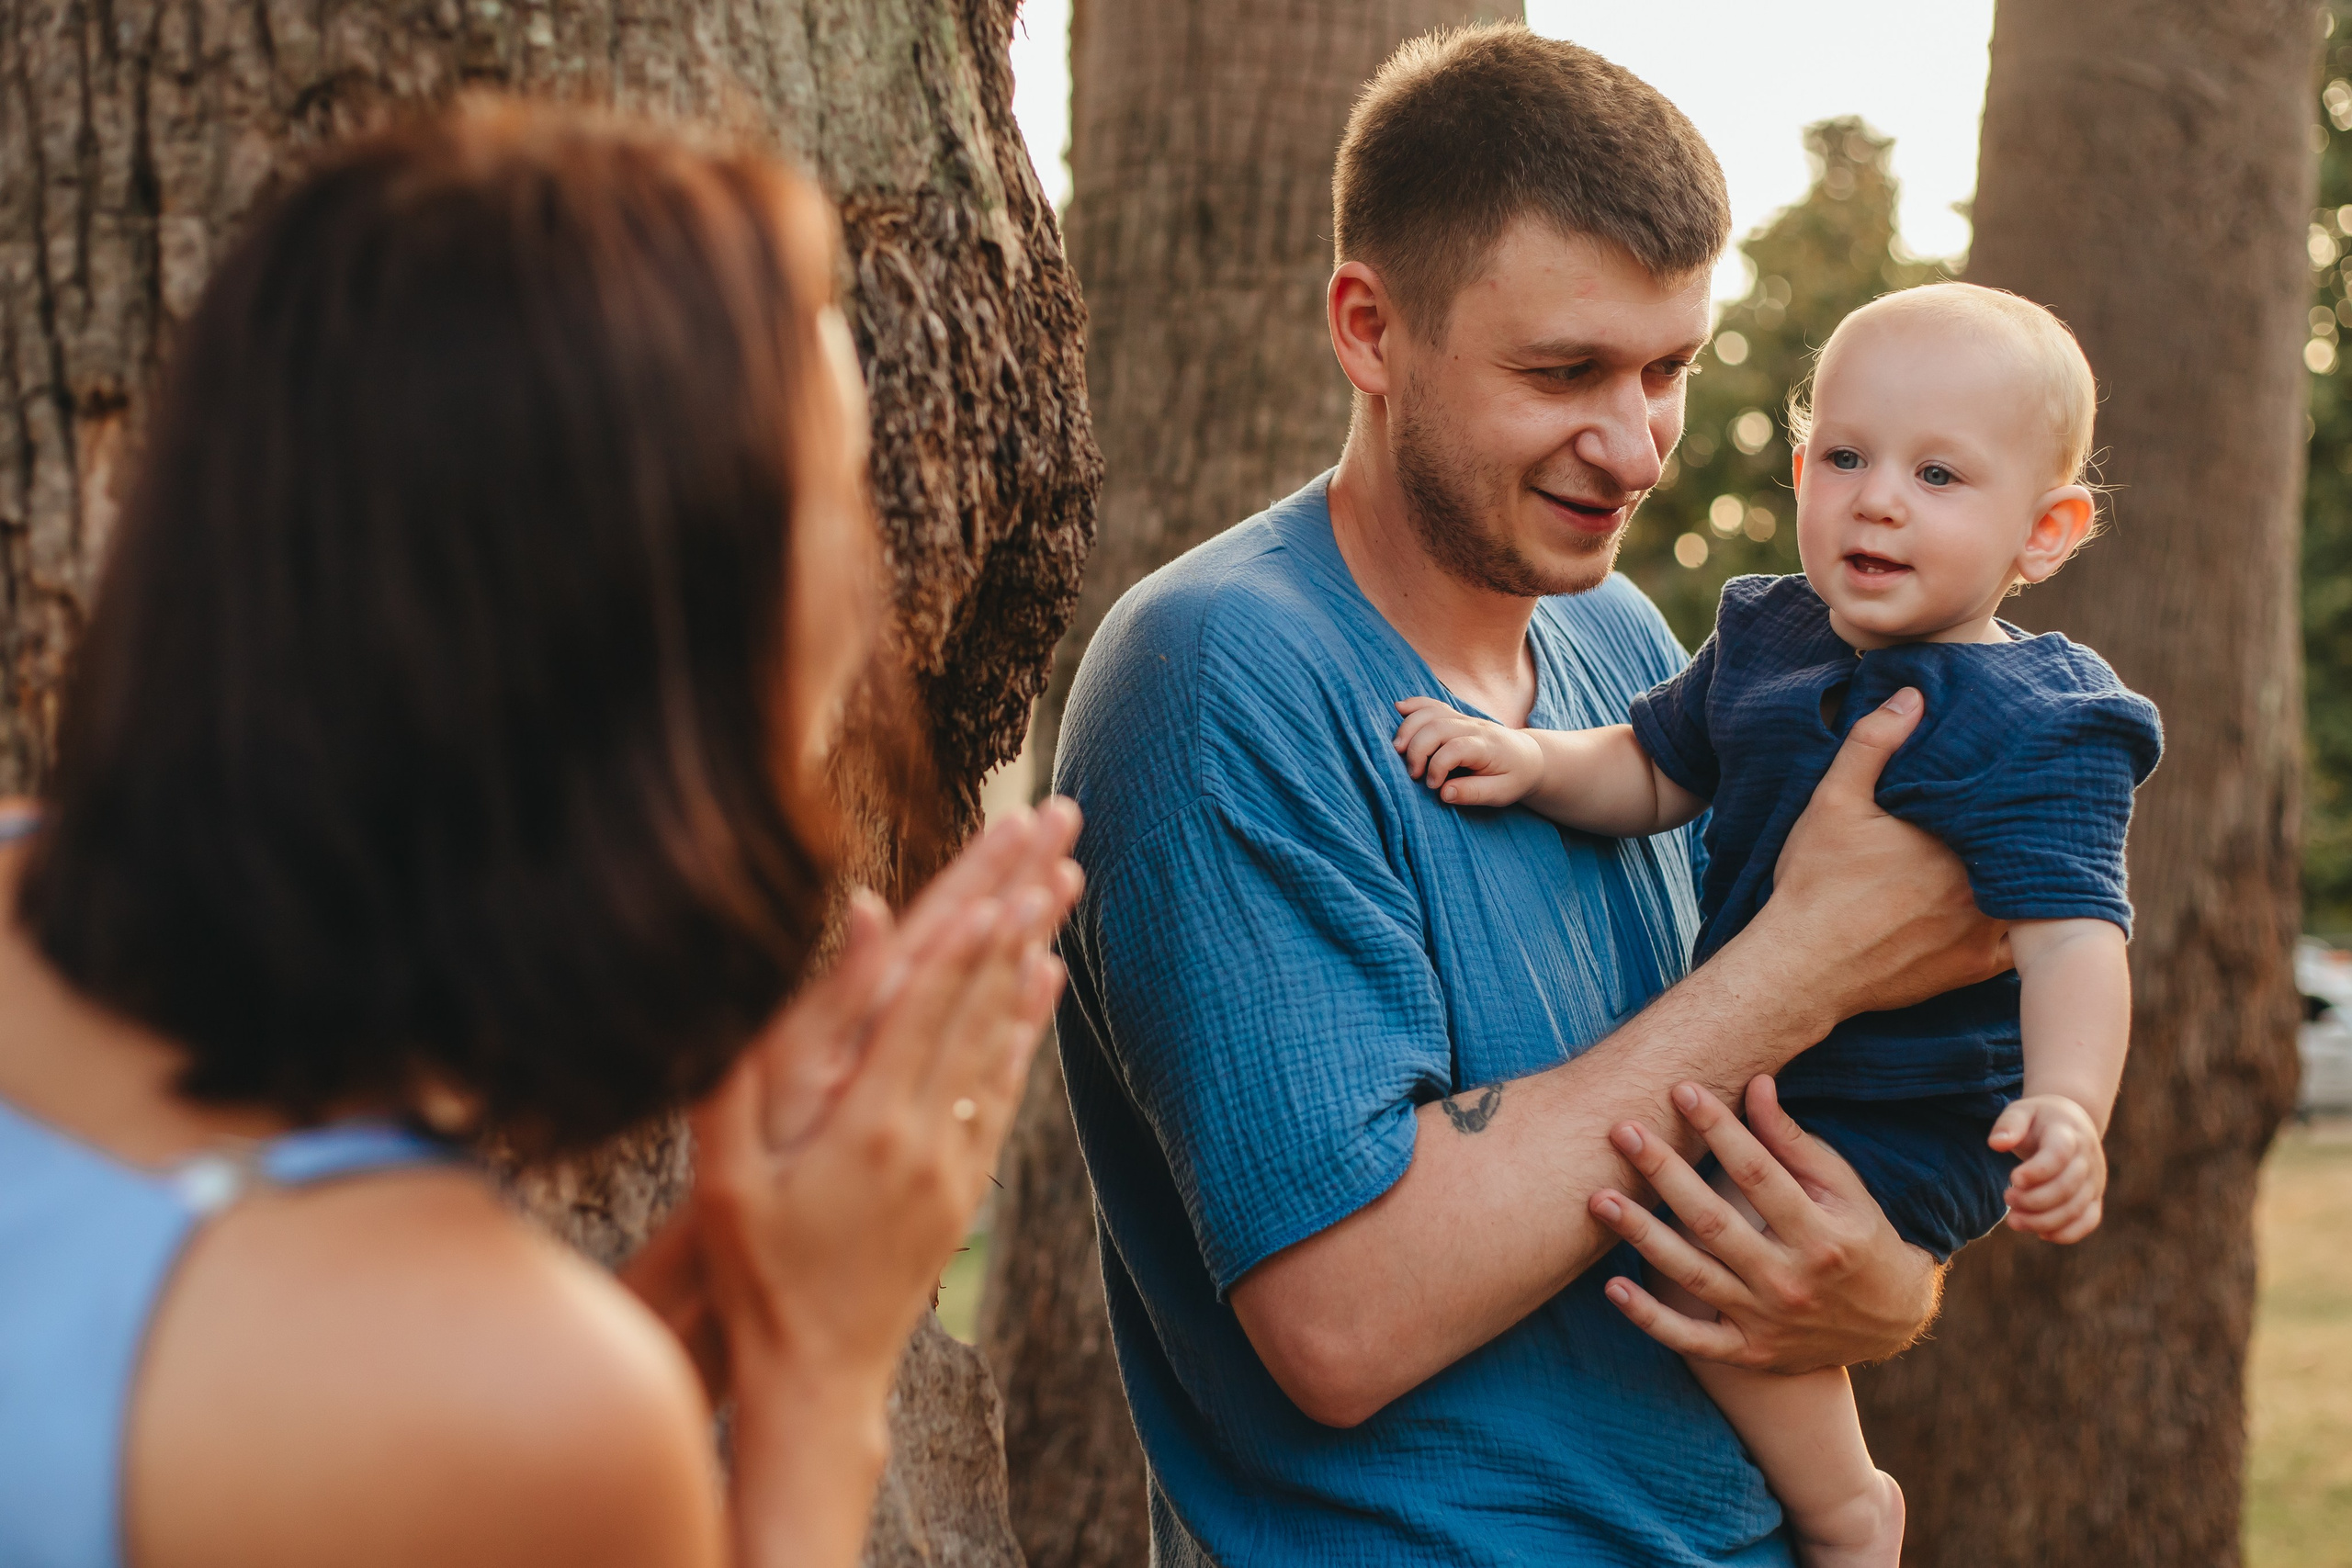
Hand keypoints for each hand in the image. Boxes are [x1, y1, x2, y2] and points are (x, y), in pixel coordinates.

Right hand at [625, 800, 1081, 1406]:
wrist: (816, 1373)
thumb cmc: (751, 1265)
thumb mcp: (726, 1167)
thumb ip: (759, 1060)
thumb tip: (799, 993)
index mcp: (865, 1124)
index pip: (928, 1003)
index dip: (968, 928)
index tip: (1006, 858)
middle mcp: (925, 1136)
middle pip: (980, 998)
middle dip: (1017, 905)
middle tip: (1056, 833)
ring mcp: (954, 1162)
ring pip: (1003, 1035)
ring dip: (1033, 950)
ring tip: (1066, 879)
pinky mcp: (965, 1186)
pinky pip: (1004, 1088)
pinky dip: (1027, 1027)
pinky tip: (1046, 979)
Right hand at [1392, 696, 1542, 806]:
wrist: (1530, 757)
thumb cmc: (1515, 777)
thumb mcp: (1502, 793)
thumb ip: (1473, 793)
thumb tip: (1443, 793)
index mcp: (1486, 746)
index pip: (1455, 749)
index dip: (1437, 767)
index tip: (1433, 786)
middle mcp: (1474, 727)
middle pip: (1437, 727)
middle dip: (1417, 749)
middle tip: (1412, 773)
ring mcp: (1464, 719)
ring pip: (1431, 713)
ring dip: (1409, 728)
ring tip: (1397, 749)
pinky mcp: (1456, 717)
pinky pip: (1433, 704)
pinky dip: (1415, 705)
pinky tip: (1399, 709)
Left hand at [1588, 1077, 1940, 1372]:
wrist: (1891, 1323)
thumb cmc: (1860, 1238)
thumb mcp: (1843, 1188)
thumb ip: (1794, 1142)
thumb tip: (1755, 1083)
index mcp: (1822, 1235)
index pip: (1759, 1174)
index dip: (1719, 1130)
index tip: (1681, 1089)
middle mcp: (1791, 1281)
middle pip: (1714, 1223)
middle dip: (1664, 1174)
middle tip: (1621, 1132)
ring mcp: (1767, 1322)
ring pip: (1693, 1276)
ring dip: (1642, 1237)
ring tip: (1599, 1200)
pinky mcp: (1749, 1353)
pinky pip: (1691, 1339)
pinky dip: (1650, 1319)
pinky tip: (1613, 1287)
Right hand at [1759, 687, 2009, 1028]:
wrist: (1802, 969)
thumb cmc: (1814, 884)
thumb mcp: (1832, 803)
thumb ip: (1873, 745)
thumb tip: (1913, 697)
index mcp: (1951, 836)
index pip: (2003, 802)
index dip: (2013, 786)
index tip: (2022, 772)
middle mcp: (1979, 882)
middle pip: (2024, 846)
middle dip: (2026, 829)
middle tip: (2039, 807)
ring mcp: (1983, 929)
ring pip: (2031, 892)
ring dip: (2032, 875)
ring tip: (2036, 852)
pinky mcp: (1976, 966)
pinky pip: (2023, 943)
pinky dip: (2025, 923)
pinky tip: (2018, 906)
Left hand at [1988, 1094, 2105, 1242]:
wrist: (2071, 1123)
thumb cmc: (2039, 1119)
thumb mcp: (2021, 1111)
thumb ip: (2009, 1124)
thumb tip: (1996, 1143)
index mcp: (2068, 1133)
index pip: (2059, 1155)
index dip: (2037, 1171)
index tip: (2013, 1178)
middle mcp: (2087, 1158)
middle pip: (2067, 1187)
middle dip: (2034, 1200)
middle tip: (2007, 1198)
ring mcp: (2094, 1180)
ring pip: (2076, 1209)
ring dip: (2044, 1221)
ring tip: (2013, 1220)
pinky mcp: (2094, 1197)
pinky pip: (2089, 1221)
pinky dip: (2067, 1233)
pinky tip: (2040, 1234)